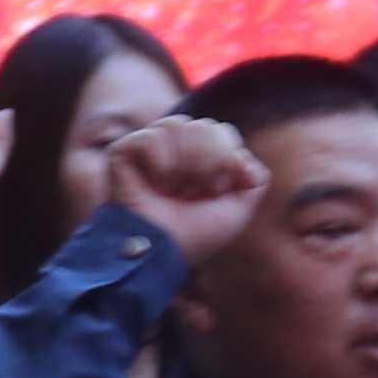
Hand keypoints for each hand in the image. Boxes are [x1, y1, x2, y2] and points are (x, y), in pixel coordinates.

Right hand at [102, 112, 266, 259]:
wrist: (159, 253)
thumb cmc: (194, 236)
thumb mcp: (237, 210)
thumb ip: (254, 180)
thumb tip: (242, 156)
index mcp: (199, 157)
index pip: (222, 132)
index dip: (225, 161)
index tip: (212, 193)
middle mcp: (173, 148)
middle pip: (204, 126)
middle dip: (207, 163)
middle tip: (191, 193)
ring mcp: (146, 147)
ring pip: (178, 125)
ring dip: (183, 164)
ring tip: (172, 190)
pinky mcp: (122, 151)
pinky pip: (152, 137)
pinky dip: (160, 165)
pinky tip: (153, 186)